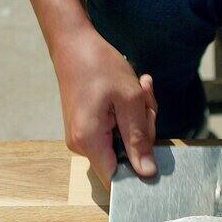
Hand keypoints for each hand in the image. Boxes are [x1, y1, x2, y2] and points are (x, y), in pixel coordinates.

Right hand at [52, 27, 157, 188]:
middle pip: (124, 157)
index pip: (116, 179)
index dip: (138, 169)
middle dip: (144, 129)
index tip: (149, 141)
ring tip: (138, 88)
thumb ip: (139, 139)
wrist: (73, 43)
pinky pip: (115, 131)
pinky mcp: (87, 129)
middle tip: (145, 96)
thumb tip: (147, 173)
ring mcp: (82, 138)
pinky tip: (130, 92)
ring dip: (138, 118)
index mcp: (90, 141)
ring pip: (123, 142)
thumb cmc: (100, 65)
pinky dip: (128, 114)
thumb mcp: (130, 100)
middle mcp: (81, 145)